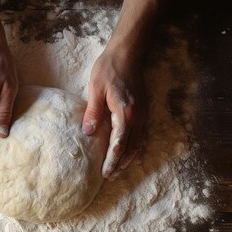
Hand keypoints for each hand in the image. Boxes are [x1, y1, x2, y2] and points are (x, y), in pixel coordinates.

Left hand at [82, 45, 146, 178]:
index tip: (104, 173)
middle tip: (110, 177)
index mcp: (125, 113)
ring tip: (118, 170)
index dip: (112, 160)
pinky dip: (135, 148)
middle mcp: (138, 117)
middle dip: (120, 165)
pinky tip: (129, 154)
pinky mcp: (143, 111)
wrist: (128, 53)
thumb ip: (93, 111)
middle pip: (131, 148)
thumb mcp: (96, 88)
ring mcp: (143, 114)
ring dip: (129, 159)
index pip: (119, 144)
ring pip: (138, 144)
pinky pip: (141, 136)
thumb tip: (88, 133)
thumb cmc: (110, 68)